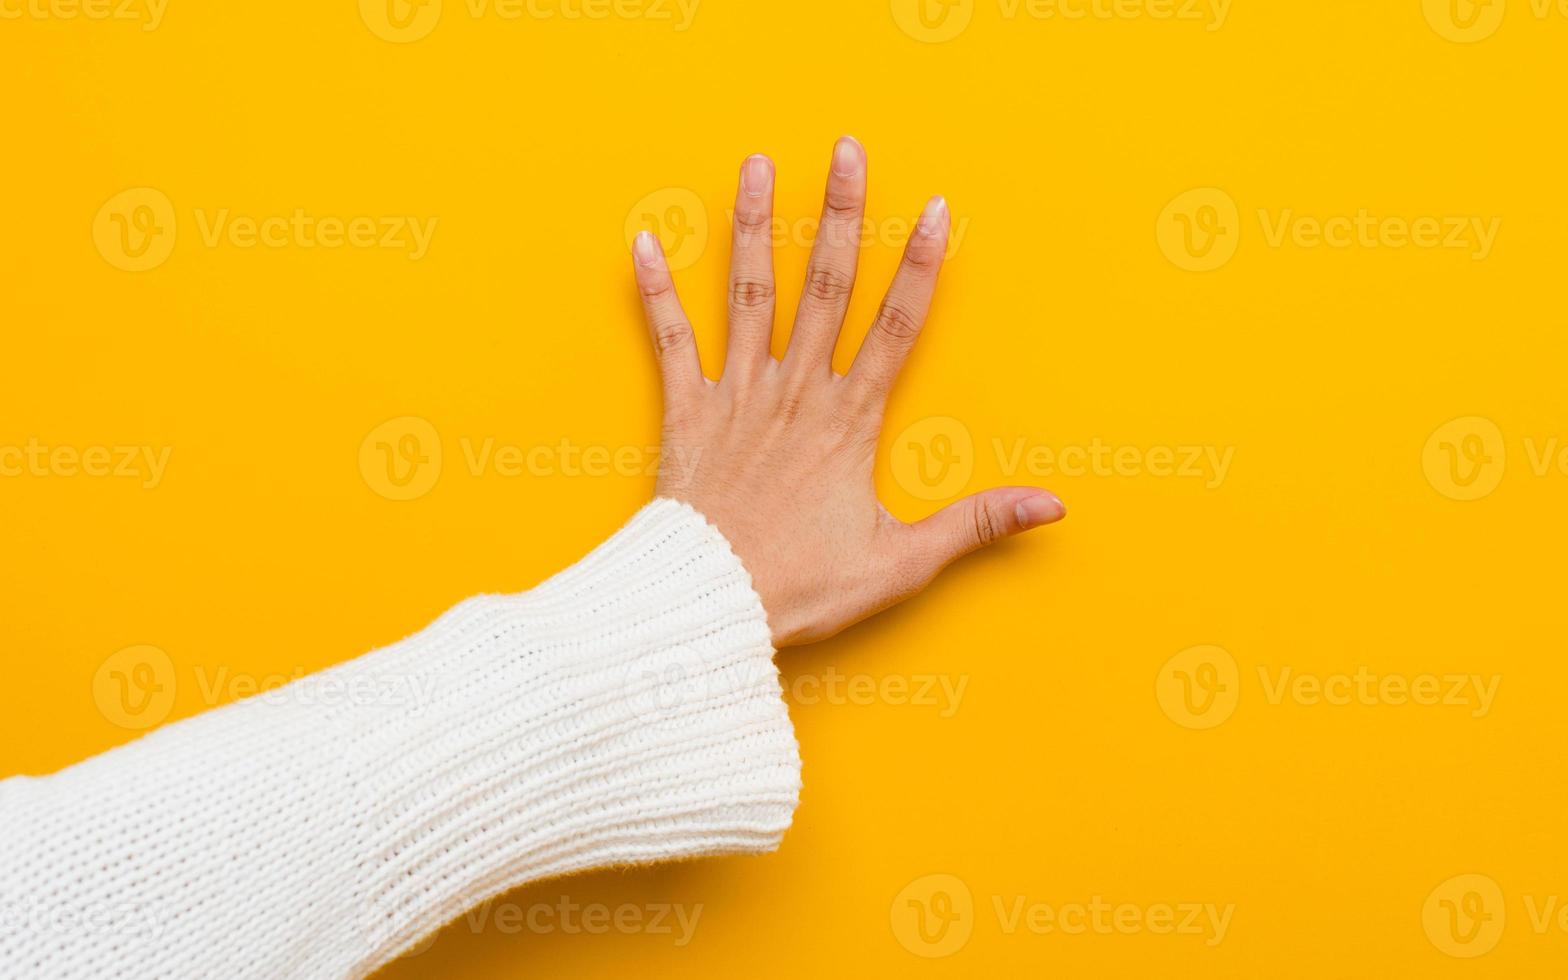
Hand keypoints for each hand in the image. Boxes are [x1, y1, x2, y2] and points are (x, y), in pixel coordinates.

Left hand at [632, 136, 1065, 646]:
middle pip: (824, 286)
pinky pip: (669, 341)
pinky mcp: (688, 413)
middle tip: (846, 150)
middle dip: (838, 213)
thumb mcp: (903, 561)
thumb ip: (976, 523)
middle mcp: (795, 391)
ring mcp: (738, 395)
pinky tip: (644, 241)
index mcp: (849, 420)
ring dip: (751, 227)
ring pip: (748, 295)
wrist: (709, 602)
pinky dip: (655, 292)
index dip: (920, 267)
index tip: (936, 211)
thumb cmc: (803, 585)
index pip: (896, 327)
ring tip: (754, 166)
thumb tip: (1051, 507)